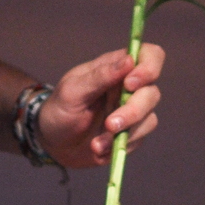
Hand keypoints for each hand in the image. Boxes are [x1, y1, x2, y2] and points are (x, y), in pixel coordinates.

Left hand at [36, 43, 164, 169]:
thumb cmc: (60, 109)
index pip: (149, 55)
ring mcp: (133, 111)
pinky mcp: (133, 134)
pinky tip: (98, 148)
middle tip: (110, 124)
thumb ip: (100, 76)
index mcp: (116, 68)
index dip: (149, 67)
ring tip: (96, 144)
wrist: (53, 144)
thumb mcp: (72, 91)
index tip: (130, 84)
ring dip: (124, 132)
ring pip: (149, 118)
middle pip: (152, 92)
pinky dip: (119, 146)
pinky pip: (139, 138)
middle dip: (133, 110)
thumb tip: (129, 60)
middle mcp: (130, 88)